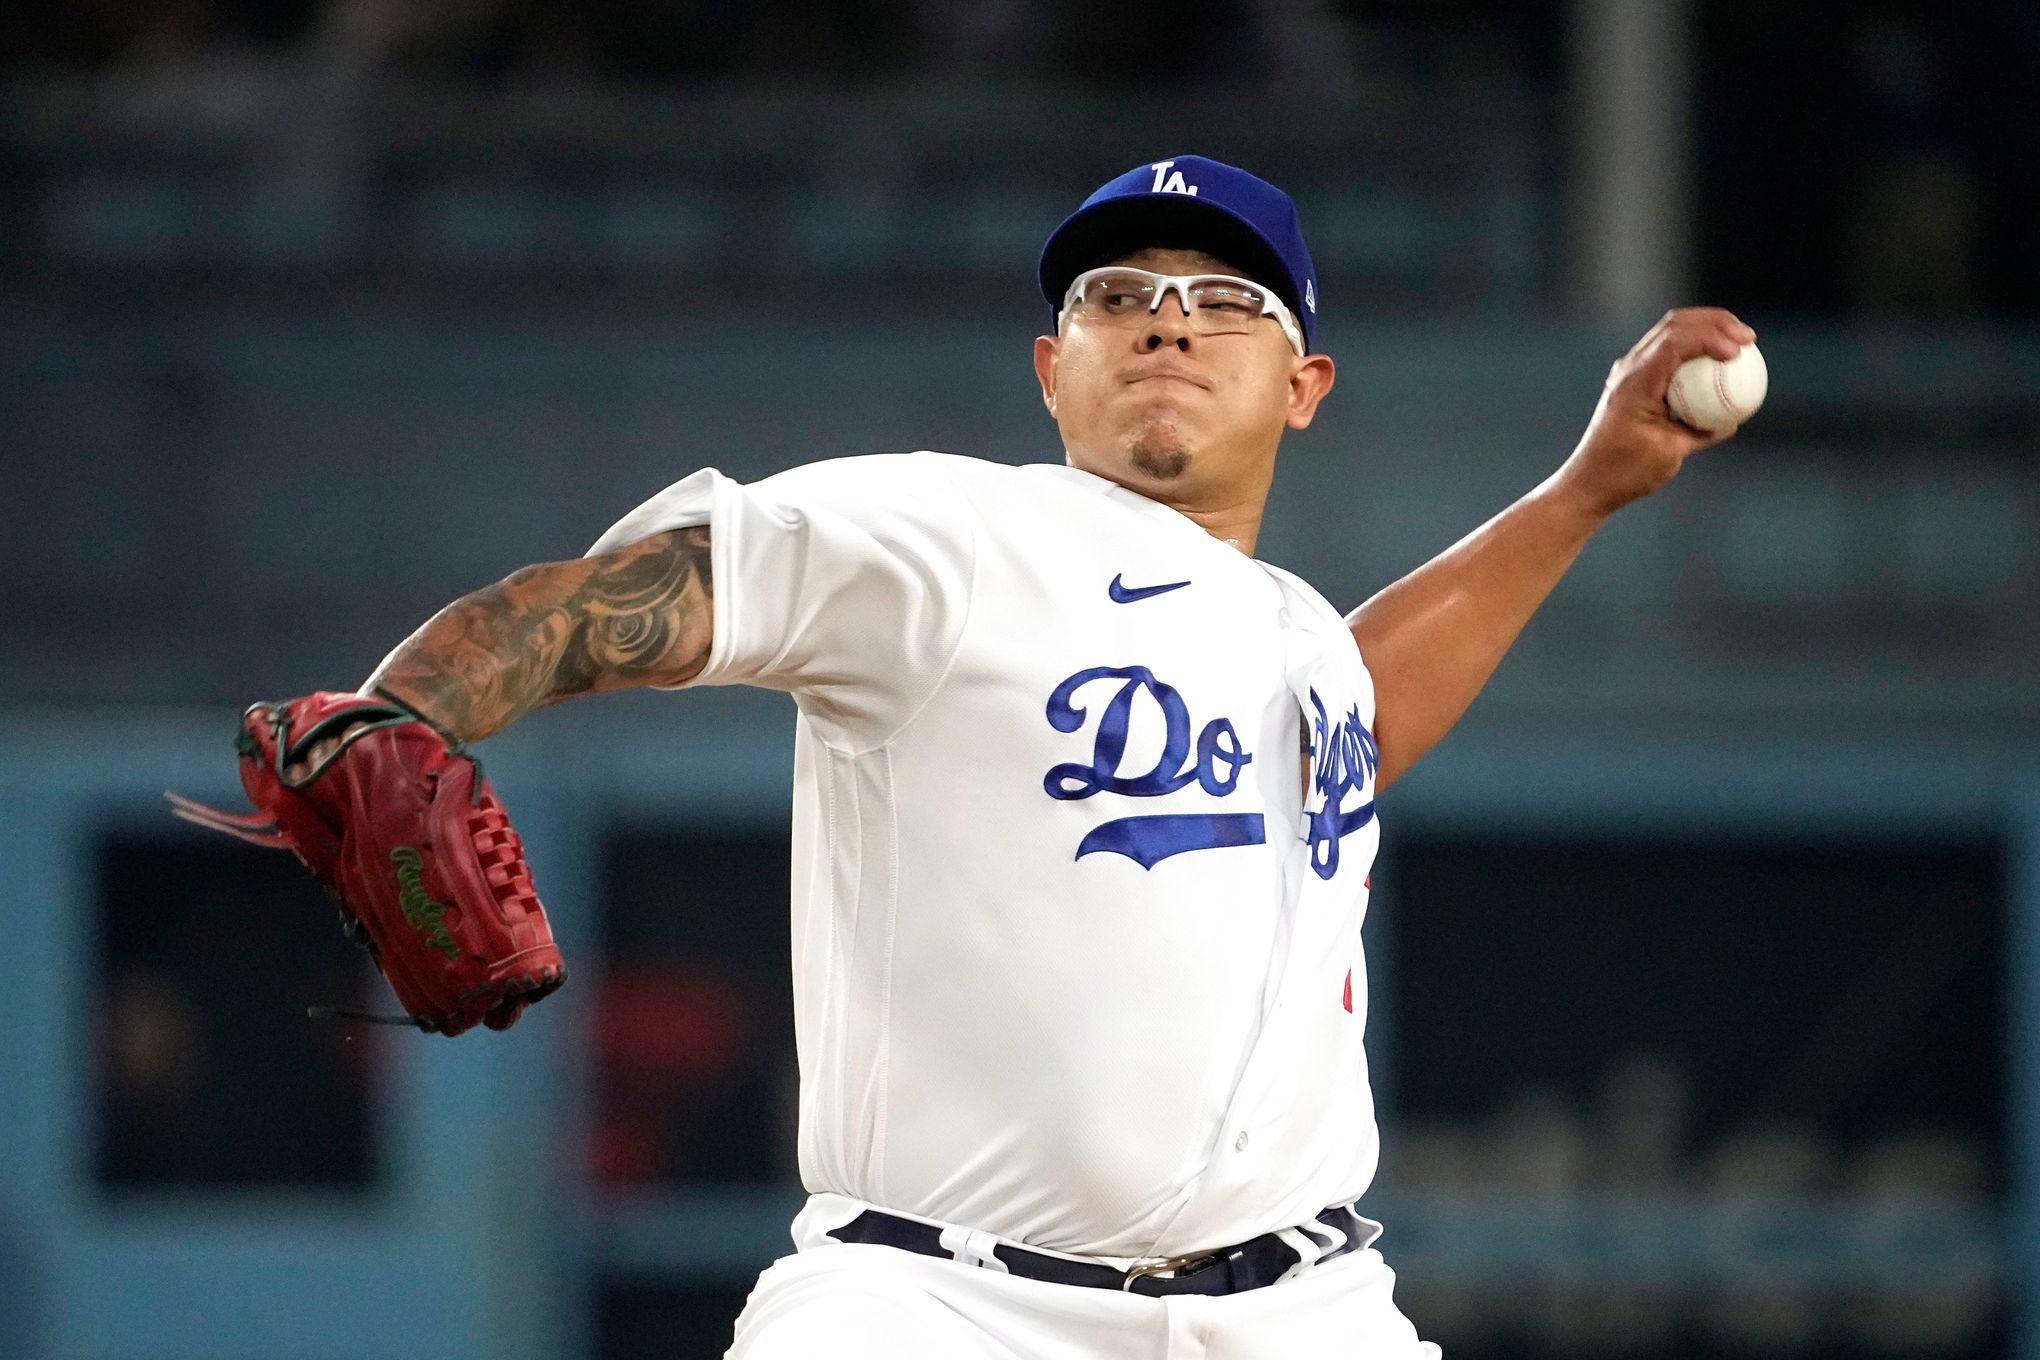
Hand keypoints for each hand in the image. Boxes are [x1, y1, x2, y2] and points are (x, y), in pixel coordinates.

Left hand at [1554, 308, 1754, 518]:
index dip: (1711, 337)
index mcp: (1636, 383)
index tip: (1738, 350)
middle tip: (1748, 337)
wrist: (1589, 482)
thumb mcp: (1669, 453)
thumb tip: (1731, 420)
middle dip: (1715, 322)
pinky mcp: (1633, 381)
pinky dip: (1694, 349)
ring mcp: (1628, 372)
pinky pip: (1667, 354)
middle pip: (1674, 325)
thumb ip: (1700, 432)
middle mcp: (1629, 370)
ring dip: (1705, 329)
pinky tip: (1718, 361)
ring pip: (1670, 333)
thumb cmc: (1626, 472)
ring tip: (1738, 340)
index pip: (1675, 343)